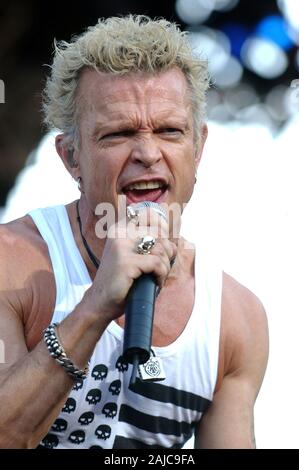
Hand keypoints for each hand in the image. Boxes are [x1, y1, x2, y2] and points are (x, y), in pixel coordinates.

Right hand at [84, 207, 176, 321]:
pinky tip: (155, 283)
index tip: (163, 247)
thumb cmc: (120, 281)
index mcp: (120, 229)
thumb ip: (151, 246)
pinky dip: (161, 275)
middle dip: (167, 252)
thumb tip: (174, 245)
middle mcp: (120, 234)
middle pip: (159, 233)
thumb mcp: (134, 257)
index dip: (163, 229)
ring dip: (165, 266)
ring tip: (156, 277)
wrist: (100, 302)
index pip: (149, 215)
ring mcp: (122, 247)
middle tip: (160, 268)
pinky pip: (157, 264)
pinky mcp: (126, 262)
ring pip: (160, 249)